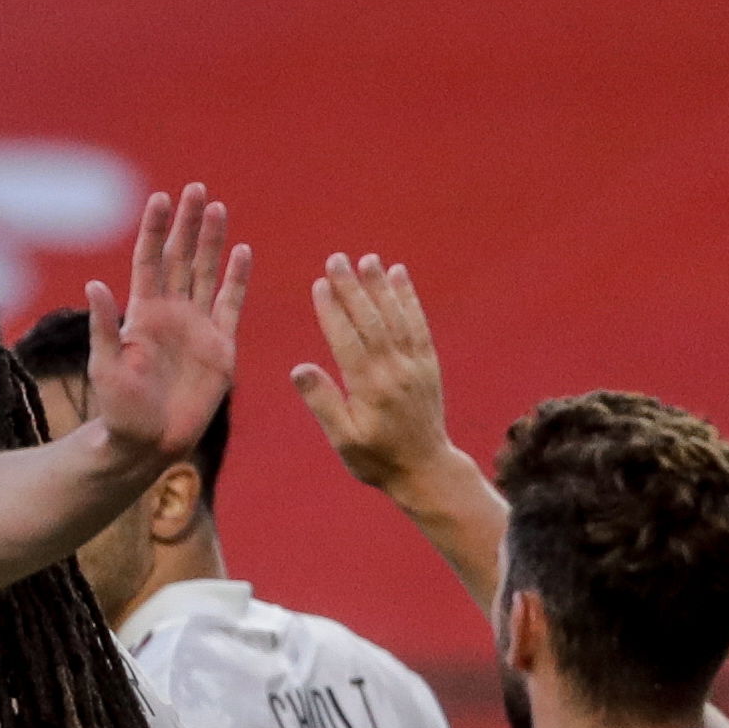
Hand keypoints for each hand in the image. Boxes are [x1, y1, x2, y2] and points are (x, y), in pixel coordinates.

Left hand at [77, 183, 250, 469]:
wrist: (148, 444)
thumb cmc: (119, 411)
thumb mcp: (106, 368)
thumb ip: (104, 327)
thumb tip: (93, 284)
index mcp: (142, 314)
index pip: (149, 261)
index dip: (155, 230)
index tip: (161, 197)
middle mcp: (170, 314)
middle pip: (181, 258)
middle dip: (188, 224)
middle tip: (196, 189)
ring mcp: (197, 327)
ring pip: (206, 273)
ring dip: (213, 241)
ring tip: (218, 207)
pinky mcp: (220, 347)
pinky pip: (231, 304)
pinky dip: (237, 278)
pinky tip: (243, 251)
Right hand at [289, 255, 458, 493]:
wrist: (424, 468)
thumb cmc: (376, 458)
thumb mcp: (342, 440)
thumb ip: (323, 403)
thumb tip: (300, 369)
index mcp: (370, 388)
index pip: (347, 340)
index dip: (332, 310)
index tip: (319, 283)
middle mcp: (395, 370)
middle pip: (371, 320)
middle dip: (353, 288)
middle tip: (336, 259)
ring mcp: (415, 364)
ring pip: (396, 316)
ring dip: (381, 285)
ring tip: (367, 259)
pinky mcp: (428, 363)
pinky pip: (419, 324)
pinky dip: (409, 298)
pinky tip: (400, 275)